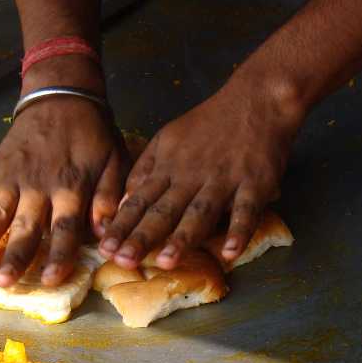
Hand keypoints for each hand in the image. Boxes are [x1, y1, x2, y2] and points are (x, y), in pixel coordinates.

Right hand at [0, 95, 126, 286]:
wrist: (62, 96)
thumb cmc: (92, 134)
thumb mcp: (114, 161)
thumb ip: (109, 197)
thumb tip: (105, 233)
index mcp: (70, 187)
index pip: (65, 227)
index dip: (58, 254)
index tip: (49, 280)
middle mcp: (37, 187)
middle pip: (25, 227)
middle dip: (13, 256)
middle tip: (2, 283)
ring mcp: (10, 178)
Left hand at [98, 77, 301, 269]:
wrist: (256, 100)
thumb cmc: (209, 123)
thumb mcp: (167, 138)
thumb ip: (146, 168)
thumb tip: (125, 199)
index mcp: (169, 167)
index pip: (140, 201)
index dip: (122, 226)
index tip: (105, 249)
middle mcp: (191, 176)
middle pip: (163, 211)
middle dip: (142, 237)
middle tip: (123, 261)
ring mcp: (223, 180)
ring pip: (199, 212)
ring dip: (183, 237)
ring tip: (166, 262)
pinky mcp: (254, 183)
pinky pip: (246, 210)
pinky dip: (239, 231)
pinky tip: (230, 253)